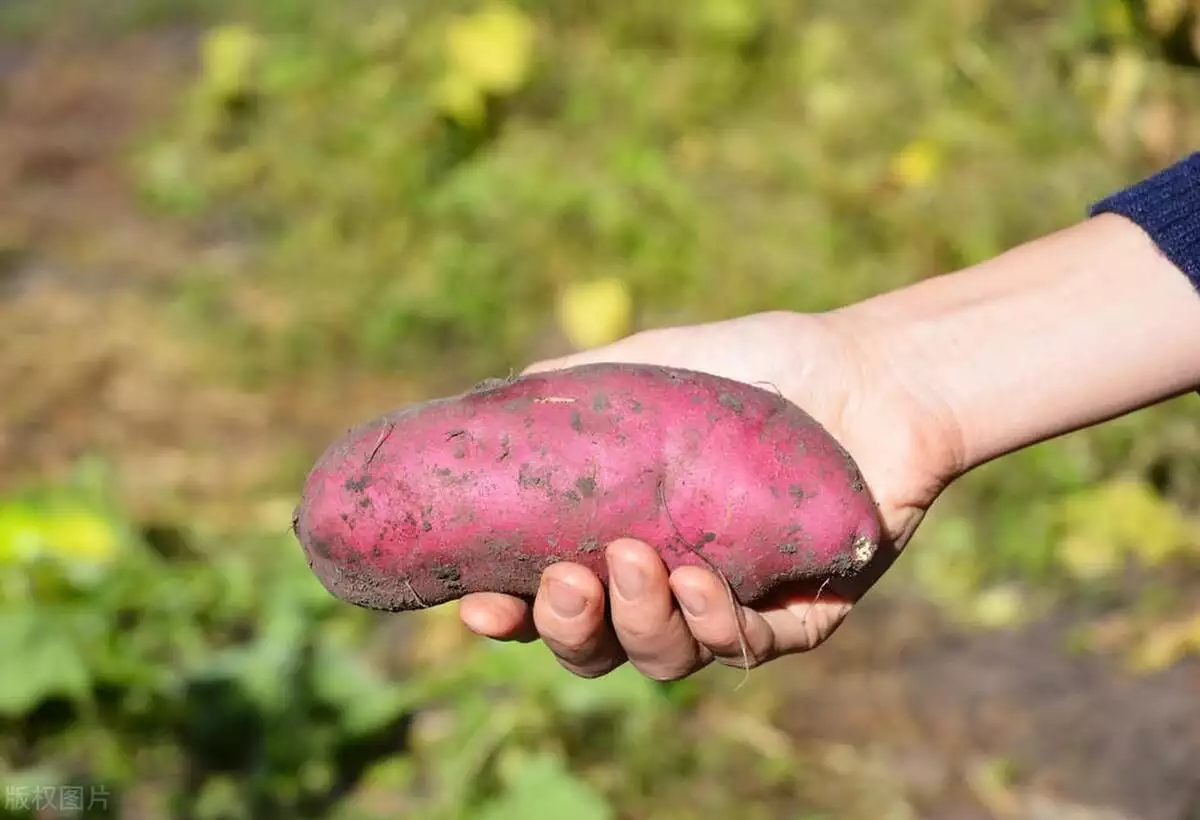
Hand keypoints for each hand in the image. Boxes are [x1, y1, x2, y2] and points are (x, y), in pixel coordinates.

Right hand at [458, 310, 964, 679]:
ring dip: (640, 622)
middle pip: (601, 648)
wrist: (862, 369)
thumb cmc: (751, 369)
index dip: (514, 619)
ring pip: (666, 657)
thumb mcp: (647, 368)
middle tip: (566, 583)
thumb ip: (573, 389)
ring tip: (635, 562)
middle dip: (571, 630)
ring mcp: (733, 607)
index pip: (553, 602)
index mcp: (624, 542)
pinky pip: (746, 647)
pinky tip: (700, 582)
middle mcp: (670, 587)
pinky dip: (715, 624)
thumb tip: (489, 407)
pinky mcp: (800, 617)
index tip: (480, 607)